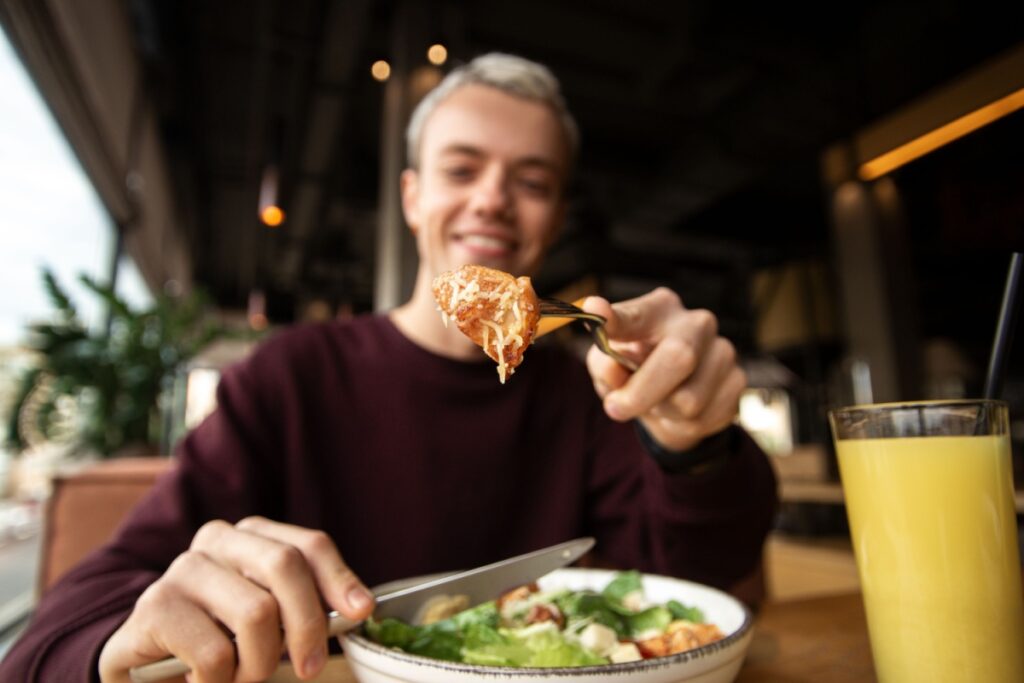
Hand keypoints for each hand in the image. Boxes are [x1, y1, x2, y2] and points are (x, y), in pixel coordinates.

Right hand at [98, 517, 373, 682]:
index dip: (339, 578)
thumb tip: (359, 609)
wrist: (143, 670)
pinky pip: (215, 652)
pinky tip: (204, 682)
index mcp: (251, 534)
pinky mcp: (154, 606)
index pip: (308, 545)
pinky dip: (221, 681)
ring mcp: (182, 569)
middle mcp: (217, 540)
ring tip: (243, 679)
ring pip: (256, 613)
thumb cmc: (217, 641)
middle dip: (308, 623)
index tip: (361, 612)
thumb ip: (302, 607)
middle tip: (311, 668)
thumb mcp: (266, 619)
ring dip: (260, 664)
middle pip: (284, 566)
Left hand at [583, 288, 746, 451]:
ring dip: (662, 411)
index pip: (637, 314)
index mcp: (659, 310)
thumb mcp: (609, 368)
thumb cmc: (635, 372)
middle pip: (679, 357)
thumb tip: (613, 369)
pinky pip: (704, 418)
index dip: (616, 318)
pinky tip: (680, 412)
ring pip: (689, 400)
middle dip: (642, 391)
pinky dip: (683, 424)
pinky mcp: (737, 381)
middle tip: (615, 408)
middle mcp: (696, 323)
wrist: (674, 402)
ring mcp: (723, 350)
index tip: (596, 310)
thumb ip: (605, 366)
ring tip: (656, 402)